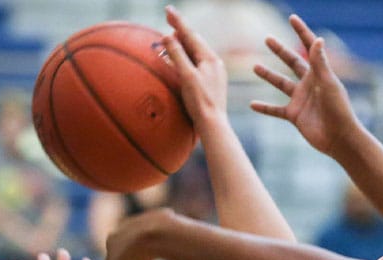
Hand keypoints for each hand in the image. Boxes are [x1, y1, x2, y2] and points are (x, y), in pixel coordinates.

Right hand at [162, 6, 227, 125]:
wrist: (213, 124)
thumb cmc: (200, 102)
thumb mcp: (187, 76)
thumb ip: (177, 55)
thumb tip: (168, 36)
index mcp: (210, 59)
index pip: (191, 35)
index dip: (178, 22)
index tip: (168, 9)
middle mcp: (214, 64)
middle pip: (194, 42)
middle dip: (181, 30)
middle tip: (168, 17)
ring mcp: (213, 73)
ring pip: (195, 52)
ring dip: (182, 43)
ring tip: (172, 33)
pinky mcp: (210, 83)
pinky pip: (196, 63)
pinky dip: (186, 56)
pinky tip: (180, 57)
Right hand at [250, 14, 360, 155]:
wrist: (339, 139)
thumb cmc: (338, 110)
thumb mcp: (328, 84)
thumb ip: (321, 62)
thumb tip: (318, 38)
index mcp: (319, 73)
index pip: (309, 48)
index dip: (301, 32)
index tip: (292, 18)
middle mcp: (309, 84)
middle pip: (292, 62)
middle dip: (280, 51)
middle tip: (267, 38)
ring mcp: (301, 100)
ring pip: (281, 84)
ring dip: (268, 75)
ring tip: (254, 67)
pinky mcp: (295, 116)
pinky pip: (275, 110)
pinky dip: (264, 107)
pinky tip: (252, 104)